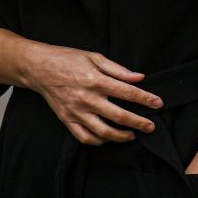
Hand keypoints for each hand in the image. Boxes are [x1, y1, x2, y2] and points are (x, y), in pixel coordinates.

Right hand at [22, 44, 163, 145]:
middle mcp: (87, 98)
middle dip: (139, 122)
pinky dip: (100, 141)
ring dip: (121, 136)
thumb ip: (118, 69)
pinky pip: (86, 137)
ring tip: (132, 135)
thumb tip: (139, 77)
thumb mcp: (94, 56)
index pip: (127, 92)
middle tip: (151, 126)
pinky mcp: (67, 120)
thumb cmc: (68, 59)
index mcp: (95, 79)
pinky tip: (109, 137)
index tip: (158, 103)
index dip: (145, 99)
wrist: (39, 68)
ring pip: (104, 132)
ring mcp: (76, 112)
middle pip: (119, 115)